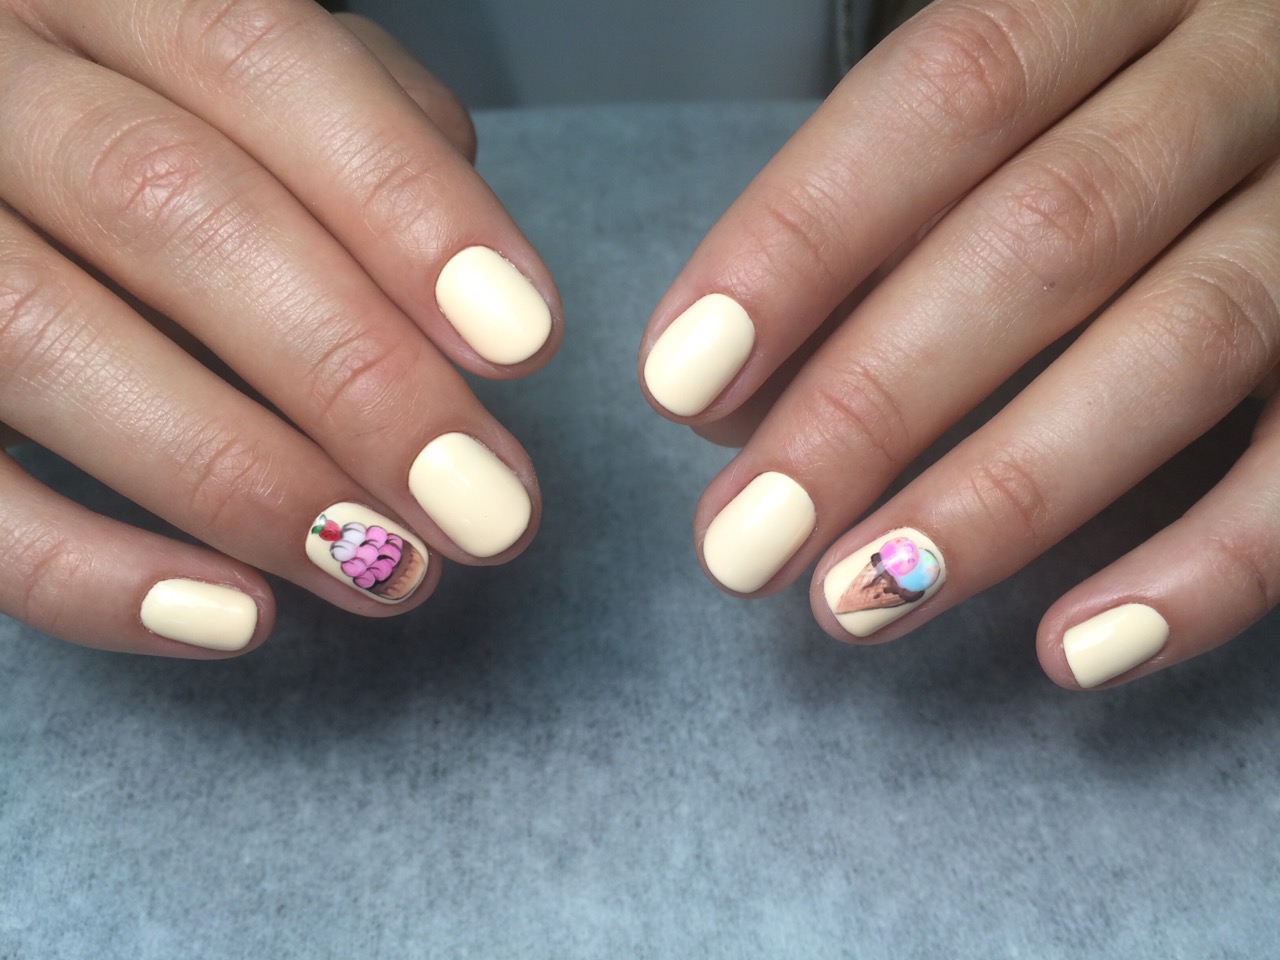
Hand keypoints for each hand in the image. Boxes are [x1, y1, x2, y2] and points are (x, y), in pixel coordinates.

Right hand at [0, 3, 560, 655]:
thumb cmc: (150, 122)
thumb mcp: (248, 80)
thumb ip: (360, 135)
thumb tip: (469, 277)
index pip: (260, 62)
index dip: (403, 206)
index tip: (525, 342)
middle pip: (169, 207)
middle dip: (353, 374)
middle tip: (487, 507)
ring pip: (45, 340)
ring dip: (246, 482)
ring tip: (393, 573)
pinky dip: (89, 574)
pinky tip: (241, 619)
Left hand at [639, 0, 1279, 688]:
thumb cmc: (1116, 117)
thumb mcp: (1012, 115)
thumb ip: (878, 223)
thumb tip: (732, 404)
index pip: (946, 93)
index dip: (803, 240)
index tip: (682, 381)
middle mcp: (1241, 71)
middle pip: (1047, 236)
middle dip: (872, 404)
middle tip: (744, 541)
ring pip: (1181, 344)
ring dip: (1002, 497)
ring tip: (858, 603)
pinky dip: (1204, 568)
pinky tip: (1074, 651)